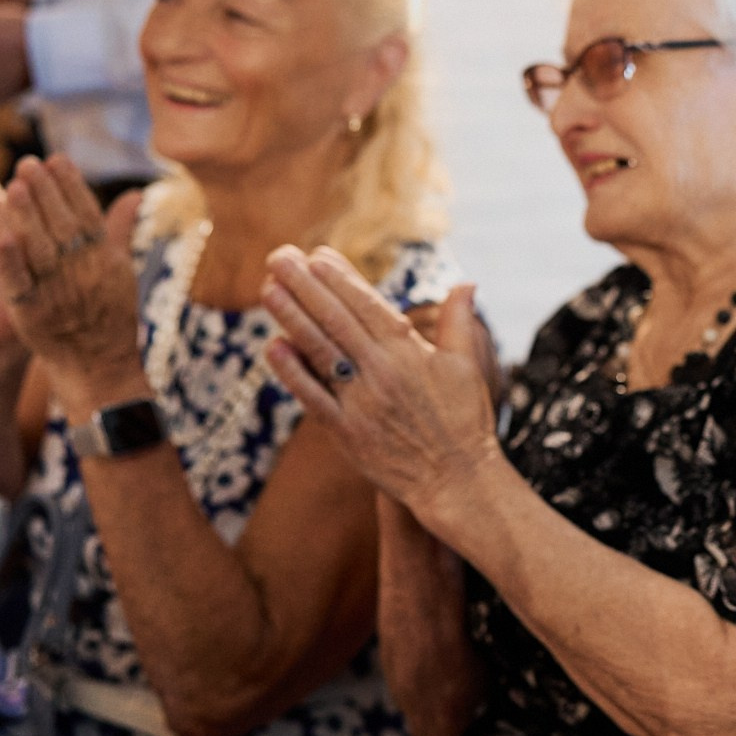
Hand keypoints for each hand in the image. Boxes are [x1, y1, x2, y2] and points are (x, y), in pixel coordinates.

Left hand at [0, 155, 144, 394]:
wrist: (98, 367)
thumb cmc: (110, 314)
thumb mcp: (122, 270)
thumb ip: (121, 228)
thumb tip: (135, 193)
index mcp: (106, 260)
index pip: (88, 214)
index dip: (71, 186)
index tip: (55, 159)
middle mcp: (85, 274)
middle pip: (62, 225)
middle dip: (45, 192)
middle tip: (27, 164)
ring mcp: (59, 294)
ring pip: (41, 248)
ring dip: (27, 217)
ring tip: (14, 186)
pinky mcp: (32, 315)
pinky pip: (20, 284)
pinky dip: (11, 262)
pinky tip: (1, 237)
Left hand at [262, 252, 506, 515]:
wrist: (458, 481)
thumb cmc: (467, 421)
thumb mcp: (468, 366)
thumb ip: (460, 321)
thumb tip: (466, 283)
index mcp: (410, 352)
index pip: (367, 305)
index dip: (340, 277)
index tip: (316, 254)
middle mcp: (383, 372)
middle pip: (336, 320)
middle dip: (305, 285)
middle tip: (278, 256)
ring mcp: (362, 402)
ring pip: (320, 351)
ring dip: (291, 317)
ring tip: (268, 288)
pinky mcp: (347, 433)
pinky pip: (313, 397)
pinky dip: (292, 372)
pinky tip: (273, 347)